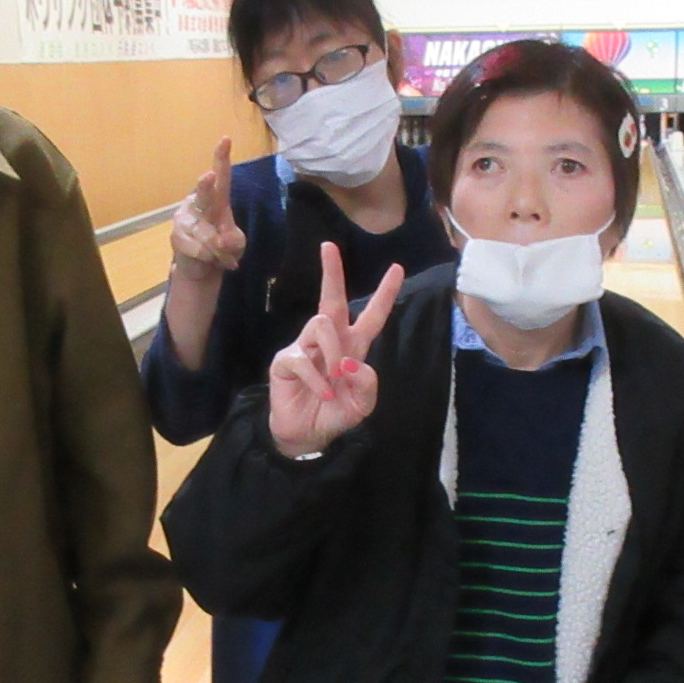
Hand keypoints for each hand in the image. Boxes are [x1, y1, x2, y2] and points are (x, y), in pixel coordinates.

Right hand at [169, 137, 244, 281]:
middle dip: (206, 186)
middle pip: (204, 194)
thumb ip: (233, 240)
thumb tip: (221, 241)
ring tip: (221, 257)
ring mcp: (185, 219)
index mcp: (217, 199)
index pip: (222, 177)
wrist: (200, 269)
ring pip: (206, 235)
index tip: (226, 139)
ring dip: (217, 250)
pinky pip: (198, 250)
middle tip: (209, 176)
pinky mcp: (177, 236)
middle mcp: (198, 204)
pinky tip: (208, 259)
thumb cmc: (220, 248)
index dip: (222, 158)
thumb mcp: (236, 245)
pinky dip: (208, 258)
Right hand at [267, 242, 403, 458]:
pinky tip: (325, 395)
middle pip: (331, 300)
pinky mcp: (286, 361)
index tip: (397, 268)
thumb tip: (352, 362)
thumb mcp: (362, 404)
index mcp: (353, 347)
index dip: (385, 294)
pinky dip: (319, 380)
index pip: (372, 316)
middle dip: (331, 272)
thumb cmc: (336, 414)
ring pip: (322, 325)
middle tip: (328, 246)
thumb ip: (367, 384)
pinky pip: (304, 358)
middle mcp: (330, 341)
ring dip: (334, 351)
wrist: (307, 436)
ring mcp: (306, 348)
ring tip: (337, 377)